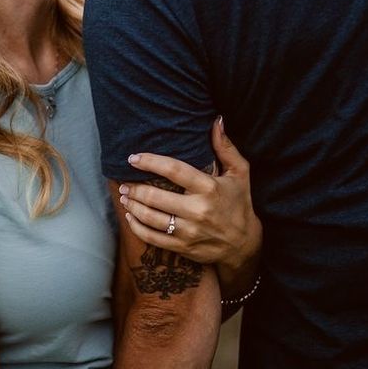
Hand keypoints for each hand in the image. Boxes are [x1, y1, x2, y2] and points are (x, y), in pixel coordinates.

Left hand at [118, 117, 262, 274]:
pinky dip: (137, 228)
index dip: (150, 162)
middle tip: (123, 182)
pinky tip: (130, 217)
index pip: (174, 170)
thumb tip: (216, 121)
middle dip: (134, 188)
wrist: (245, 245)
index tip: (133, 158)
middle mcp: (198, 211)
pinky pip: (154, 239)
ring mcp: (190, 232)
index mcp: (209, 188)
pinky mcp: (184, 248)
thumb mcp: (240, 173)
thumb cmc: (240, 203)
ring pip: (151, 218)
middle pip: (156, 197)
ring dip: (132, 206)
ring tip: (123, 196)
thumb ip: (225, 147)